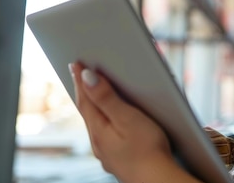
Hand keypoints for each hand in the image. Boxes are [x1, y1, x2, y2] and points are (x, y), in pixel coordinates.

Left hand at [70, 62, 201, 182]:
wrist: (158, 182)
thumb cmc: (148, 151)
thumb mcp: (127, 119)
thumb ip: (106, 98)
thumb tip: (86, 77)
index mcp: (99, 130)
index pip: (84, 99)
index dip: (79, 79)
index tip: (75, 62)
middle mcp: (99, 143)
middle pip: (88, 111)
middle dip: (84, 90)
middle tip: (79, 72)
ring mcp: (108, 153)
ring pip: (97, 124)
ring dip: (94, 106)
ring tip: (92, 92)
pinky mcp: (120, 159)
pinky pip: (107, 134)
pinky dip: (105, 121)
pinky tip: (112, 121)